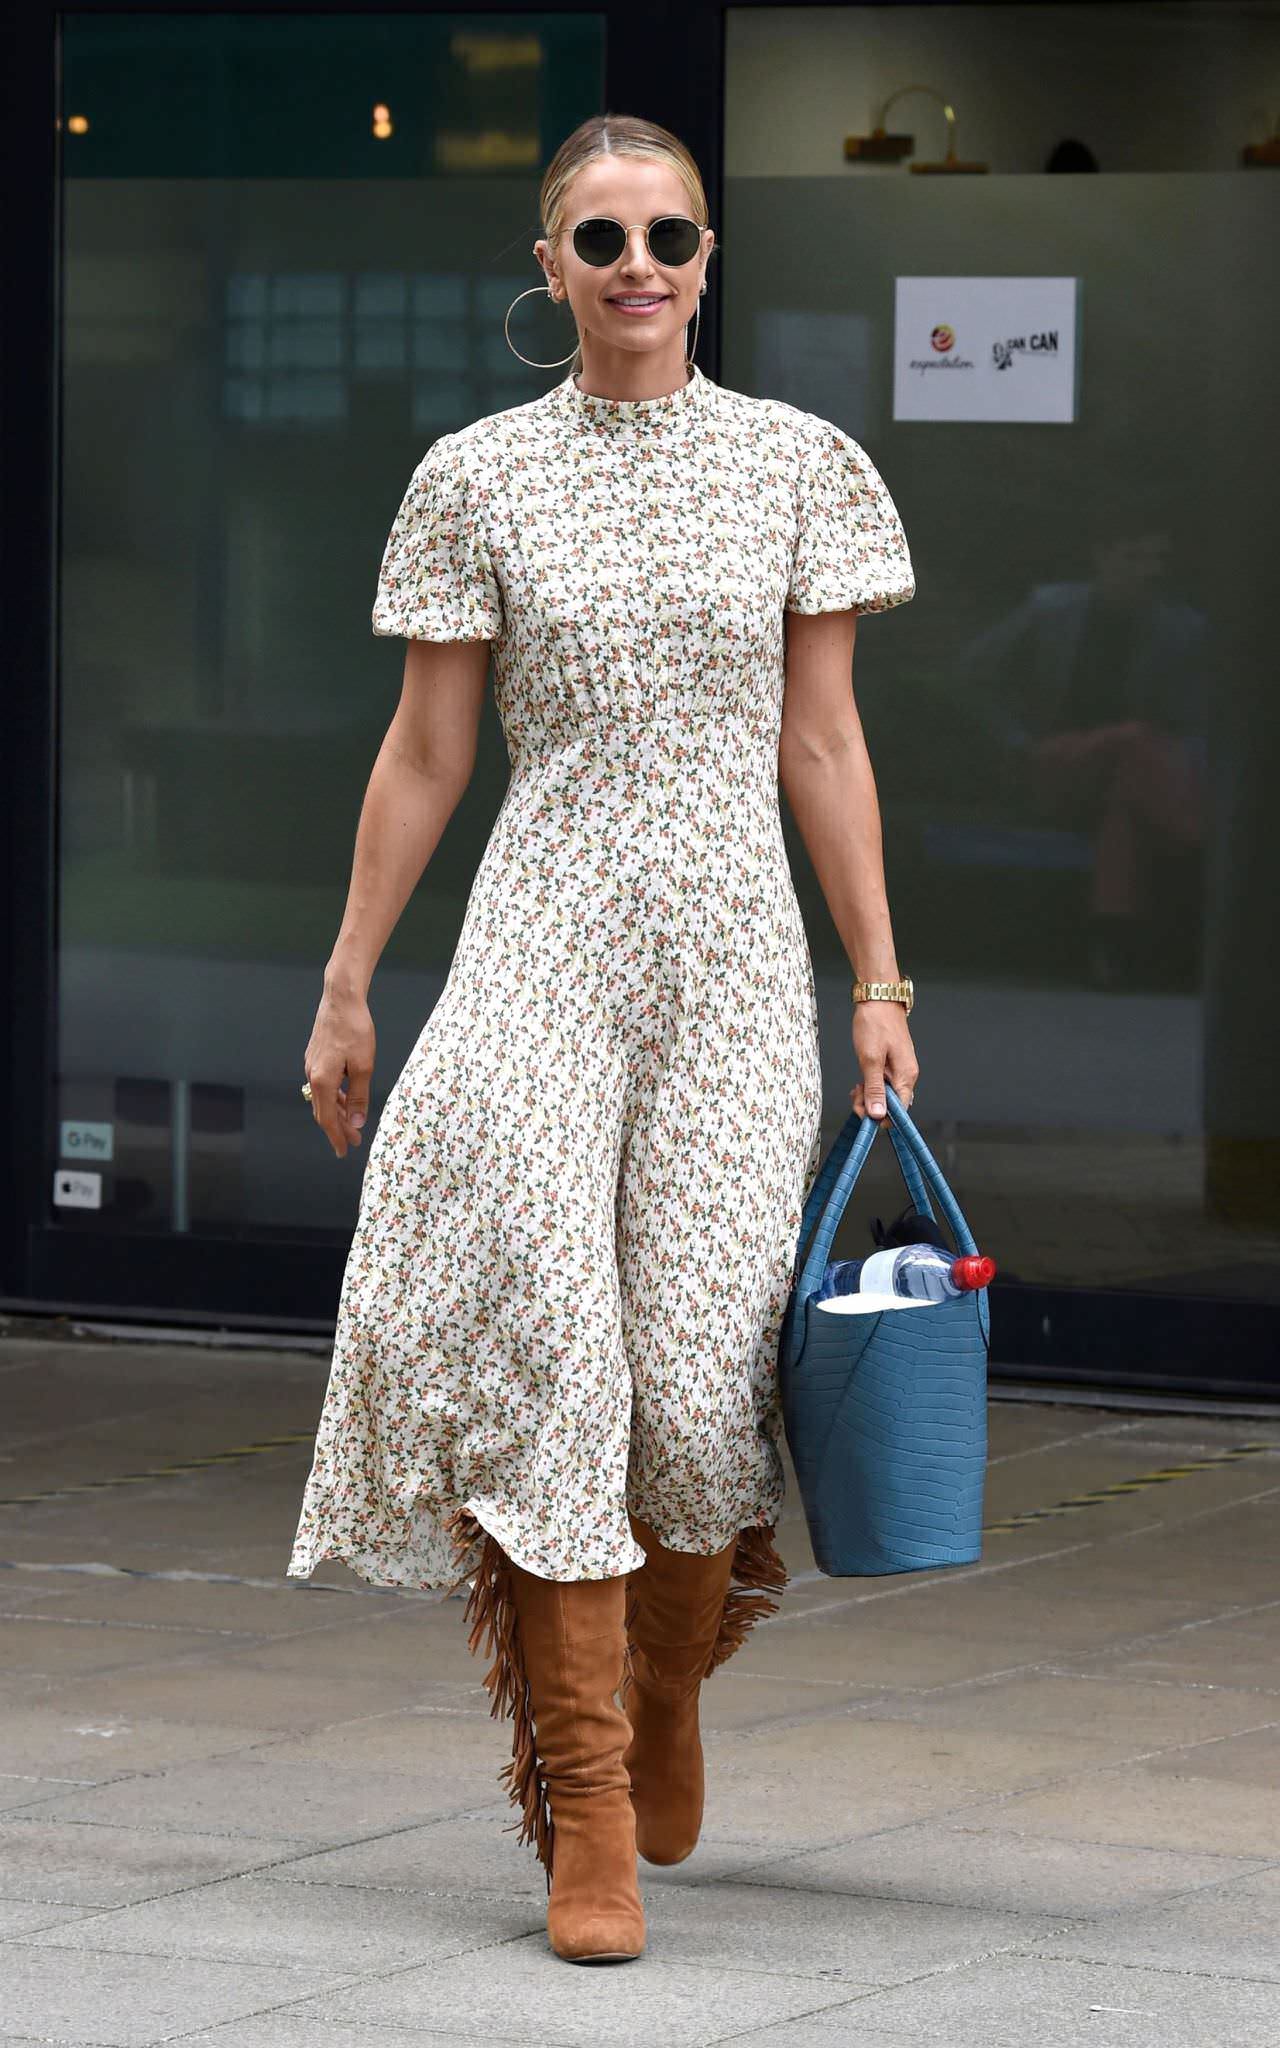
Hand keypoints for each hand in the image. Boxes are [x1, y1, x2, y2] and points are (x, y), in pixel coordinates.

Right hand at [304, 986, 375, 1158]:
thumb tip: (357, 1122)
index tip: (345, 1152)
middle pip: (323, 1111)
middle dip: (339, 1128)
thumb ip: (359, 1095)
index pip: (328, 1118)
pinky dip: (334, 1096)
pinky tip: (346, 1097)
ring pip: (323, 1097)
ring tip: (354, 1122)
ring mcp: (311, 1065)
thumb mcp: (364, 1065)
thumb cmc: (355, 1029)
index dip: (337, 1137)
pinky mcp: (315, 1056)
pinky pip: (323, 1084)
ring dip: (338, 1112)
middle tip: (354, 1142)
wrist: (341, 998)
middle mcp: (312, 1074)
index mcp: (322, 1080)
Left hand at [851, 1000, 917, 1122]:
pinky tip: (860, 1082)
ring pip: (885, 1094)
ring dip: (869, 1095)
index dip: (881, 1117)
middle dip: (872, 1105)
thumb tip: (878, 1115)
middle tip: (855, 1097)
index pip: (900, 1111)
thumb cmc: (875, 1024)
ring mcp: (900, 1069)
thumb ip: (875, 1089)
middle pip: (892, 1104)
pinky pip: (883, 1083)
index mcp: (906, 1076)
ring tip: (856, 1087)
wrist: (878, 998)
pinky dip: (870, 1085)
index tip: (863, 1113)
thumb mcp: (870, 1059)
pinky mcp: (892, 1063)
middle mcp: (906, 1075)